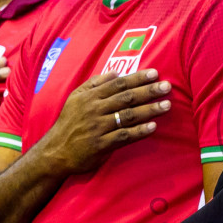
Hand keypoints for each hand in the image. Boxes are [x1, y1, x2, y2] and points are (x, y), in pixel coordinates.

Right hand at [36, 70, 171, 176]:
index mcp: (90, 96)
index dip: (138, 78)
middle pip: (126, 97)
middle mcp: (94, 109)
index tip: (155, 74)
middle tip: (167, 86)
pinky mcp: (101, 145)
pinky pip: (123, 136)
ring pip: (128, 116)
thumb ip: (95, 83)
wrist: (55, 151)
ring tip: (166, 105)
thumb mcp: (76, 98)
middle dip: (148, 91)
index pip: (118, 84)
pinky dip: (139, 131)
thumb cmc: (69, 122)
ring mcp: (98, 127)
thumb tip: (115, 72)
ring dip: (149, 110)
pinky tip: (153, 127)